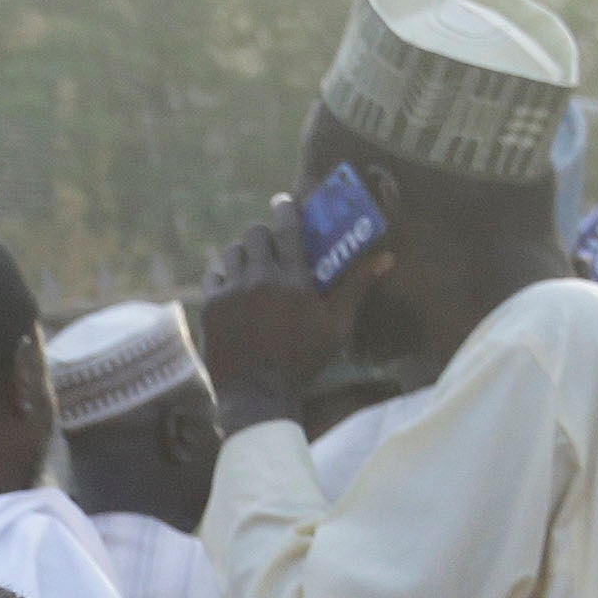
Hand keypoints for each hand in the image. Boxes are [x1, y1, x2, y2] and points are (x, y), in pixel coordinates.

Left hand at [198, 204, 359, 430]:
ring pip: (232, 251)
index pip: (288, 226)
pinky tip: (232, 285)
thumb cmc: (303, 360)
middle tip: (270, 246)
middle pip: (255, 232)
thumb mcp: (336, 326)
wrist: (258, 395)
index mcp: (293, 277)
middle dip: (264, 234)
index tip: (285, 202)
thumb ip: (356, 287)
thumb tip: (386, 258)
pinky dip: (223, 275)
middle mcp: (260, 277)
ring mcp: (232, 290)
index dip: (287, 208)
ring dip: (243, 253)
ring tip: (251, 267)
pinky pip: (213, 275)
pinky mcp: (211, 306)